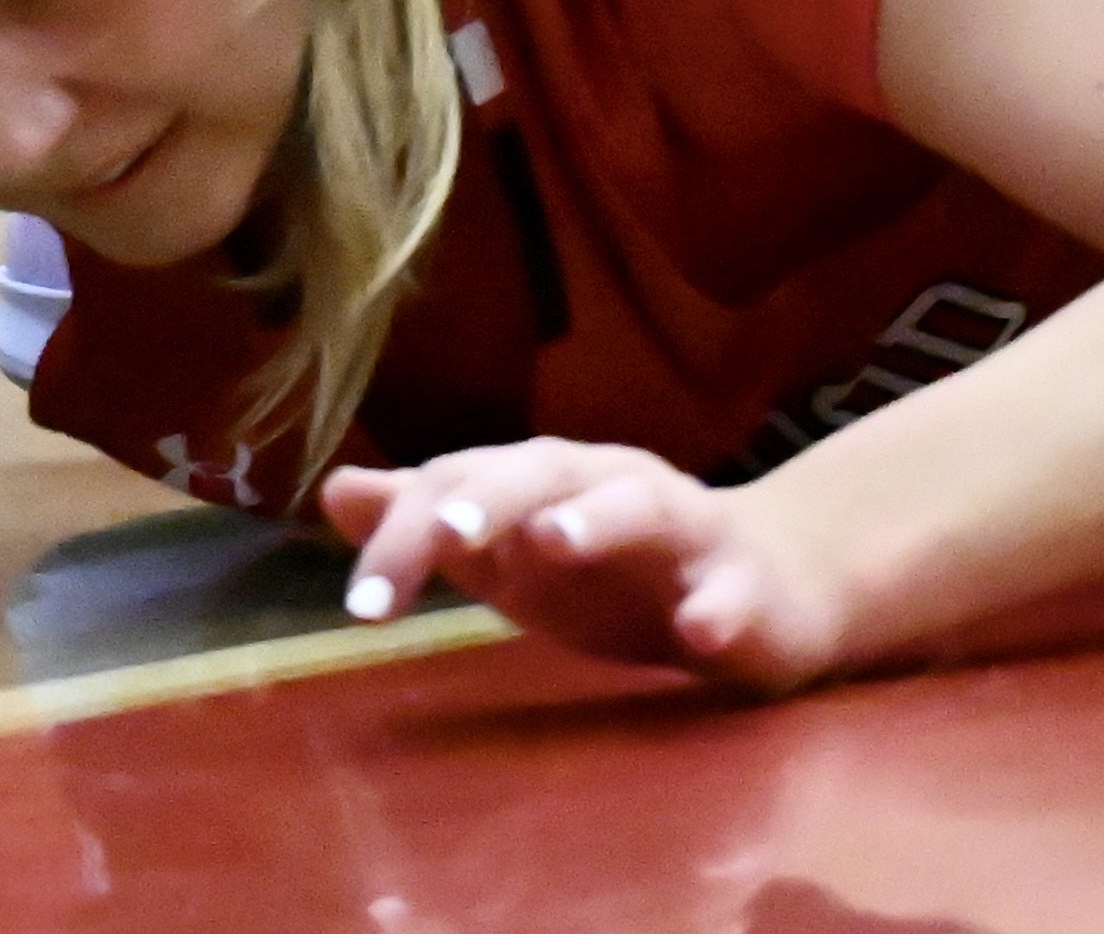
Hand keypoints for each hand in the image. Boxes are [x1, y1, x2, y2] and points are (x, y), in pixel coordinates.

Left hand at [323, 442, 837, 690]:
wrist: (768, 587)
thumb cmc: (619, 570)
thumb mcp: (513, 549)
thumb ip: (431, 521)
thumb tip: (335, 488)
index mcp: (554, 483)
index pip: (469, 481)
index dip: (411, 533)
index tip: (361, 604)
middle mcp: (616, 488)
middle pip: (550, 471)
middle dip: (495, 497)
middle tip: (447, 535)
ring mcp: (686, 533)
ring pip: (645, 506)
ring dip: (597, 519)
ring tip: (551, 543)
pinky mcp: (744, 589)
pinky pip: (732, 595)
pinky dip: (716, 608)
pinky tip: (698, 631)